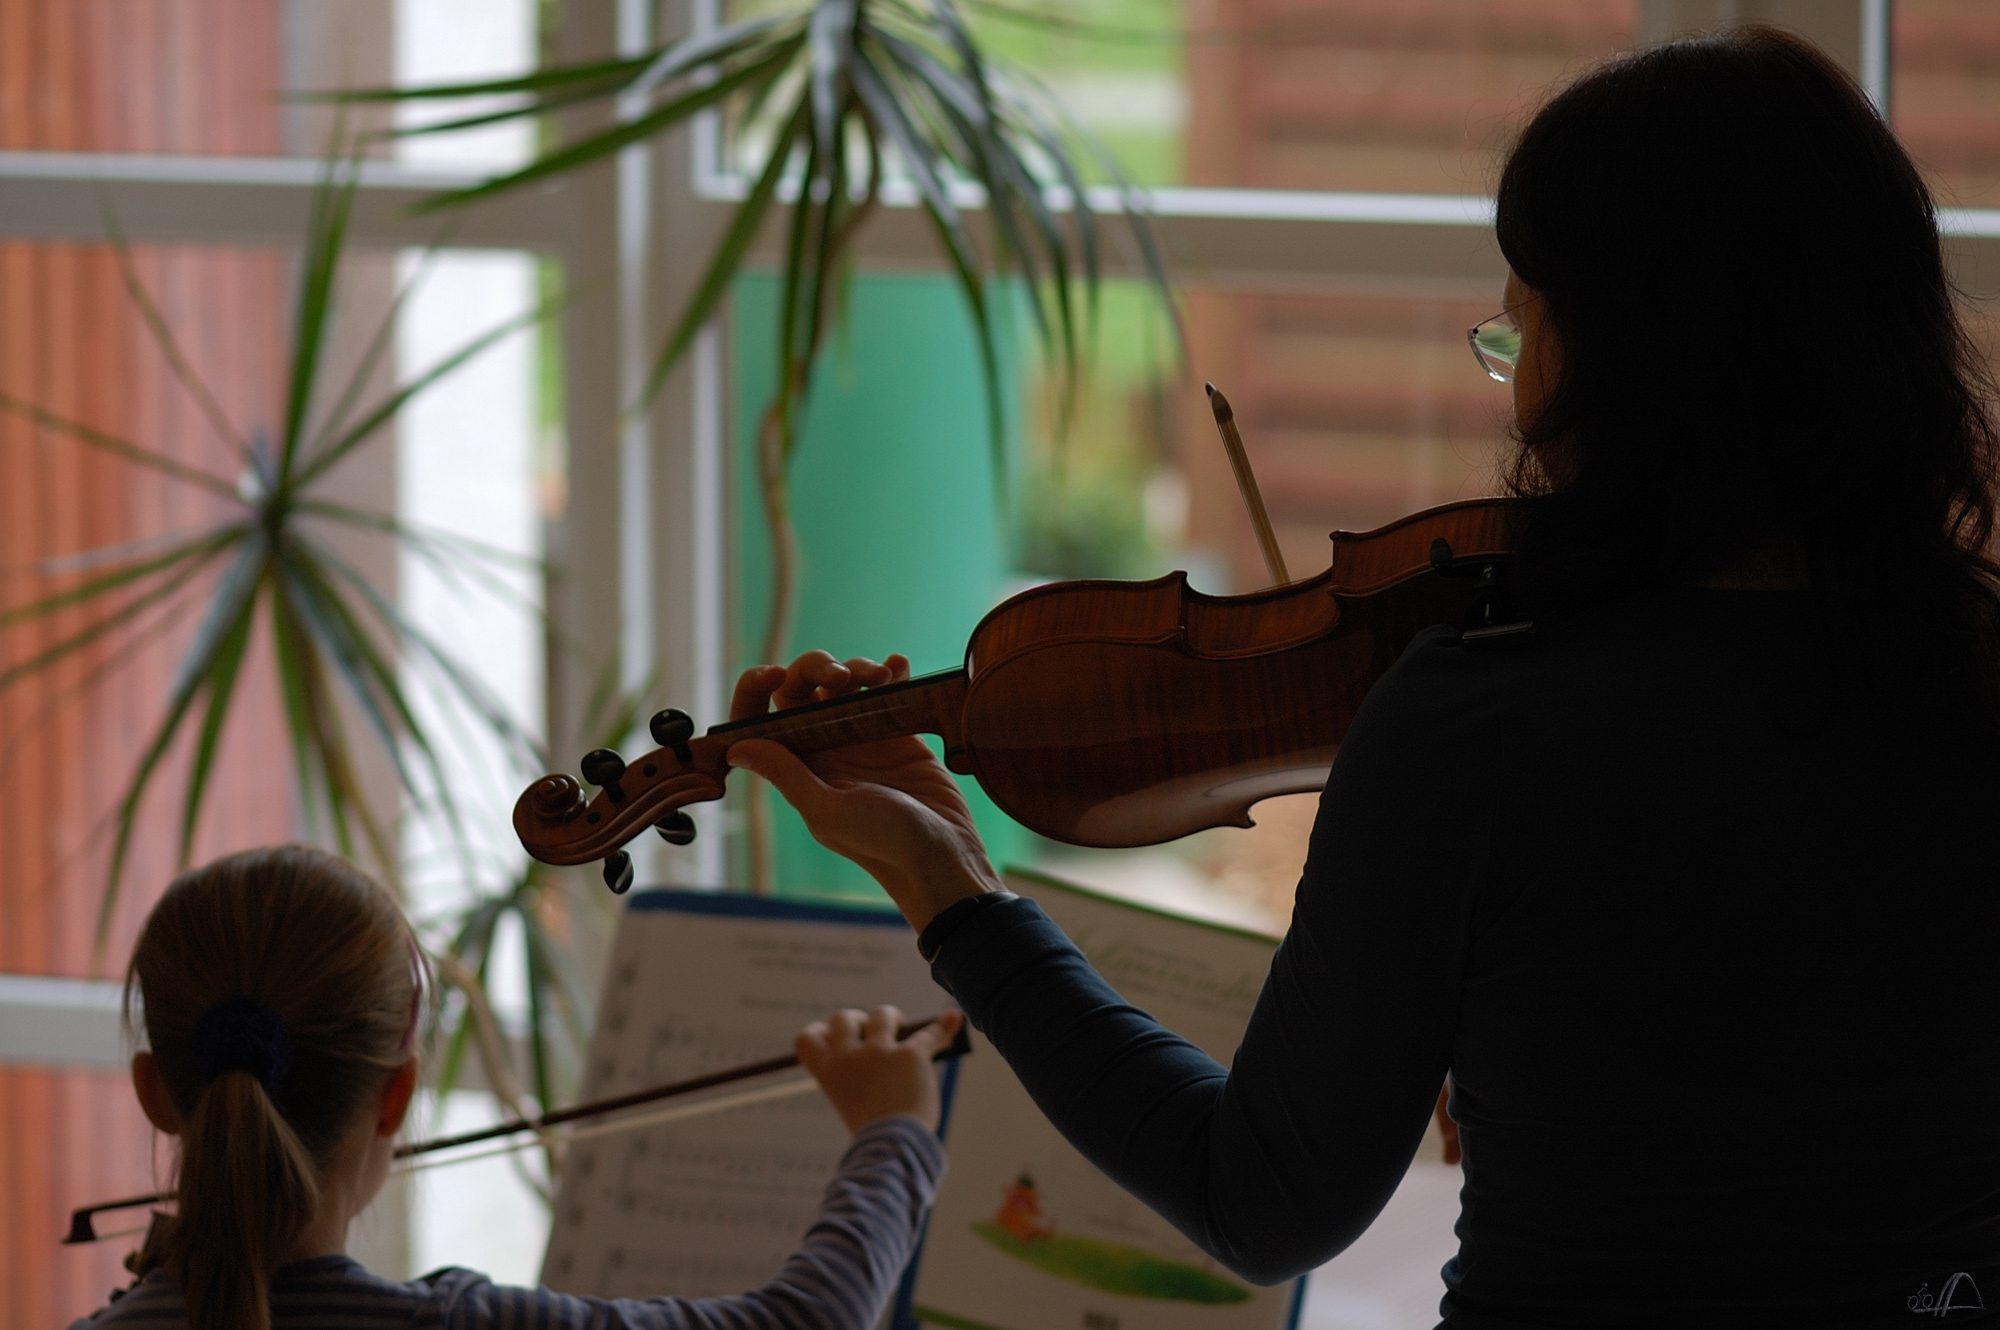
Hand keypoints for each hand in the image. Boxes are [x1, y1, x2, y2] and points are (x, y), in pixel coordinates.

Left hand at [726, 651, 1001, 929]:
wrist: (944, 856)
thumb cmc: (883, 844)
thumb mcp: (829, 811)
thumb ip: (786, 774)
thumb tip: (735, 748)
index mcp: (798, 766)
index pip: (764, 717)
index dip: (759, 690)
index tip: (775, 674)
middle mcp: (826, 747)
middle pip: (805, 688)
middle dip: (817, 668)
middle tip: (841, 676)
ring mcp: (863, 737)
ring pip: (846, 683)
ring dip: (857, 667)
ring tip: (881, 675)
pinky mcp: (900, 732)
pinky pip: (889, 690)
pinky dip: (892, 671)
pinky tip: (898, 666)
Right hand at [795, 1006, 966, 1133]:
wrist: (893, 1150)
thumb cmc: (875, 1137)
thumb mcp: (853, 1105)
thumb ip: (860, 1079)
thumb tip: (891, 1051)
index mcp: (829, 1073)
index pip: (807, 1038)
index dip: (820, 1032)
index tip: (833, 1036)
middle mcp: (850, 1058)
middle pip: (843, 1018)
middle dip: (857, 1019)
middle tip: (872, 1034)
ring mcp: (880, 1053)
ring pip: (882, 1015)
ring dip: (892, 1017)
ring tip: (901, 1027)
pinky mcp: (910, 1055)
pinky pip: (929, 1034)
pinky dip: (944, 1026)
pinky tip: (954, 1020)